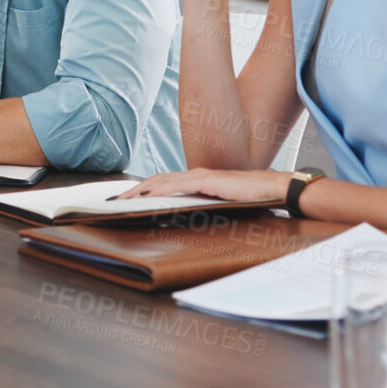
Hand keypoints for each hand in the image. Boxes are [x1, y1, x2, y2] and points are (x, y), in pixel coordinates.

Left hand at [115, 168, 288, 202]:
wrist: (270, 187)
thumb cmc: (248, 196)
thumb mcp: (220, 202)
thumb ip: (203, 204)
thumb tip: (186, 214)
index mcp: (196, 178)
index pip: (163, 182)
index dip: (143, 189)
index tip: (128, 199)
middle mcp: (194, 173)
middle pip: (157, 180)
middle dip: (135, 190)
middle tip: (116, 200)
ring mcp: (200, 175)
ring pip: (162, 180)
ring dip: (141, 190)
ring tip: (124, 199)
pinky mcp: (207, 181)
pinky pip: (178, 185)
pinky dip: (160, 189)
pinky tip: (148, 195)